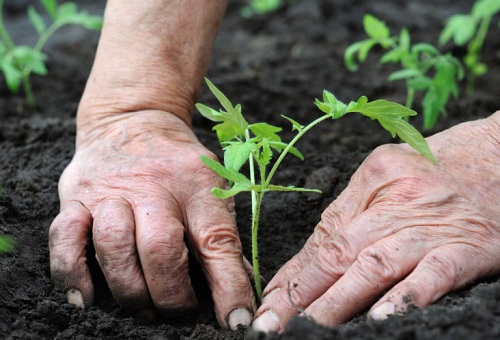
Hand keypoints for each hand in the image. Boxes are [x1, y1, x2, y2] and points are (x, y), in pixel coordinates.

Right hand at [49, 110, 254, 328]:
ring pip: (113, 246)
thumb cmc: (178, 165)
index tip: (237, 321)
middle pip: (160, 248)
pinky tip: (87, 299)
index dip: (229, 285)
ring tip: (144, 308)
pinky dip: (72, 274)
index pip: (217, 240)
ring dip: (130, 290)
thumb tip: (240, 290)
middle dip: (171, 294)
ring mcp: (109, 191)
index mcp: (196, 184)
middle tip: (179, 312)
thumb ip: (222, 236)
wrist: (133, 120)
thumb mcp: (211, 187)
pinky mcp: (75, 197)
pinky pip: (65, 238)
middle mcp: (152, 186)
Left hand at [253, 111, 499, 331]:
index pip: (323, 235)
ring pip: (375, 264)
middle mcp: (396, 200)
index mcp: (371, 179)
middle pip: (340, 251)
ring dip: (339, 301)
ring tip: (312, 328)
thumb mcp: (387, 178)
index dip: (294, 273)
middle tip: (273, 325)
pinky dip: (406, 296)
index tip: (270, 302)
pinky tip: (381, 318)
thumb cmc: (438, 169)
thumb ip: (350, 216)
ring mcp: (432, 224)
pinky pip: (434, 273)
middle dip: (302, 293)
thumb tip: (305, 266)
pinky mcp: (469, 246)